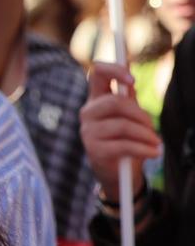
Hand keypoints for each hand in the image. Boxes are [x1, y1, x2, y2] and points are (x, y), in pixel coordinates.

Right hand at [79, 63, 158, 195]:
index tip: (133, 80)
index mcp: (96, 100)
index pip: (96, 74)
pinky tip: (154, 153)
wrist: (118, 174)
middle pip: (115, 102)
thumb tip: (130, 81)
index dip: (114, 71)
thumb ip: (129, 99)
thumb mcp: (129, 118)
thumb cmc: (126, 141)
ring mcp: (88, 132)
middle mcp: (88, 113)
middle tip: (153, 127)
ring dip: (146, 135)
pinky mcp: (94, 150)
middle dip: (141, 114)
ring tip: (156, 144)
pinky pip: (124, 145)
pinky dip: (144, 149)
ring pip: (122, 125)